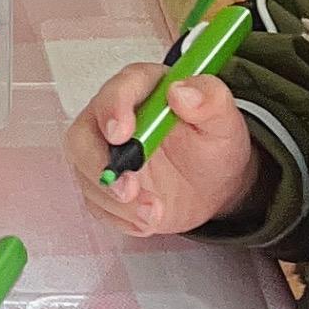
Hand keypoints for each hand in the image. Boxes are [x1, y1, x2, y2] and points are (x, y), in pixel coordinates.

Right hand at [68, 61, 254, 235]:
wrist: (215, 185)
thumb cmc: (213, 146)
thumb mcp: (225, 121)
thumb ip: (211, 99)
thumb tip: (181, 92)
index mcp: (141, 90)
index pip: (117, 91)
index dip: (114, 110)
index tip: (123, 134)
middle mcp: (113, 118)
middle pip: (83, 136)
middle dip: (100, 165)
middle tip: (129, 188)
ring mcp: (103, 154)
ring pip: (87, 175)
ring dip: (115, 200)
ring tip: (154, 212)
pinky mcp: (103, 187)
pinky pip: (98, 204)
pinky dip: (122, 218)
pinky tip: (149, 218)